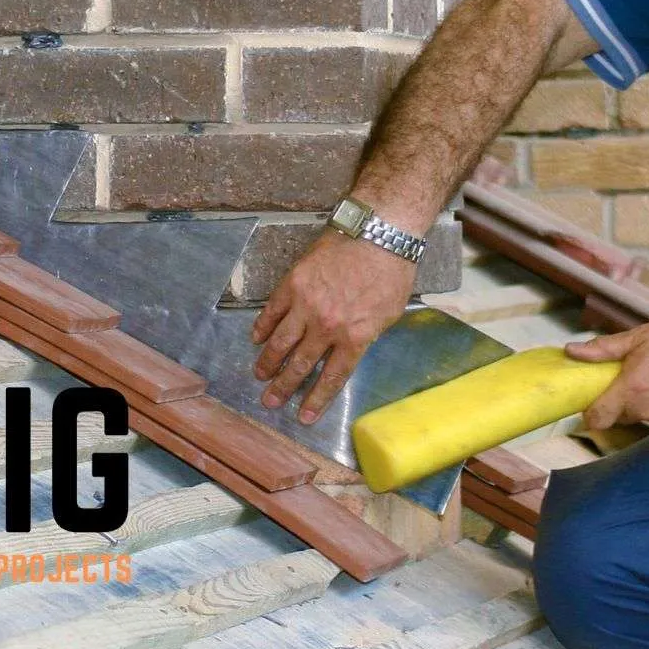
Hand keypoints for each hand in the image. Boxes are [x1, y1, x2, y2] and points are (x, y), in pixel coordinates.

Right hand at [251, 230, 414, 423]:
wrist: (378, 232)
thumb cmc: (392, 270)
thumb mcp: (390, 313)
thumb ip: (367, 335)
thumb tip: (352, 348)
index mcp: (355, 337)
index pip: (331, 377)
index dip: (316, 399)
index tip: (303, 417)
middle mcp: (327, 326)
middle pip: (300, 364)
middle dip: (284, 387)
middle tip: (270, 402)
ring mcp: (307, 304)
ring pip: (281, 342)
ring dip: (268, 362)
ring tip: (259, 375)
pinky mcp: (293, 283)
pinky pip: (272, 311)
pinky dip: (262, 327)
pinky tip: (256, 339)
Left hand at [565, 314, 648, 431]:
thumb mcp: (641, 336)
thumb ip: (604, 349)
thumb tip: (572, 351)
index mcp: (631, 390)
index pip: (596, 419)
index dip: (589, 411)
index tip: (591, 397)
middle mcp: (647, 411)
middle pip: (617, 416)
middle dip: (616, 400)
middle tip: (626, 375)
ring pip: (640, 417)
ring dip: (639, 402)